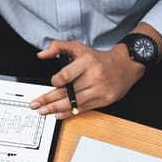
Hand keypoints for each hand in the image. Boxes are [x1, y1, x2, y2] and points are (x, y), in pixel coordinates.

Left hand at [29, 40, 144, 118]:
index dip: (55, 81)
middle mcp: (94, 76)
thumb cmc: (99, 58)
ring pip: (73, 102)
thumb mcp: (79, 47)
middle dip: (48, 99)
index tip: (51, 83)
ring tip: (43, 111)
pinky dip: (69, 112)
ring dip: (55, 108)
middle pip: (67, 91)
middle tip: (35, 104)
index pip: (66, 76)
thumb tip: (41, 54)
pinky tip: (58, 115)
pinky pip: (83, 108)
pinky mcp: (104, 100)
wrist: (126, 65)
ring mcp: (100, 90)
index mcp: (87, 61)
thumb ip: (58, 47)